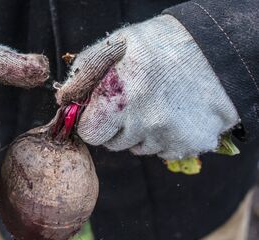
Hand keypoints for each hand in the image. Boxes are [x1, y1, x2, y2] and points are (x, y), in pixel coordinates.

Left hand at [56, 15, 238, 159]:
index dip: (93, 120)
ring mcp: (167, 137)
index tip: (101, 109)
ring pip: (137, 147)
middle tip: (131, 103)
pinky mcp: (187, 145)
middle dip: (115, 127)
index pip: (89, 132)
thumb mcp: (117, 47)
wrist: (215, 53)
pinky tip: (172, 114)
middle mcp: (143, 123)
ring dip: (140, 132)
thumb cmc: (160, 46)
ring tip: (155, 103)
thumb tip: (65, 97)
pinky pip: (161, 151)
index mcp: (121, 98)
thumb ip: (85, 72)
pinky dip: (162, 137)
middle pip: (112, 143)